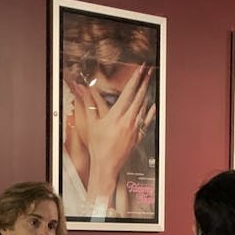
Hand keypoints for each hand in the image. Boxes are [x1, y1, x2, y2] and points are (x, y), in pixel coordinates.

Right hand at [65, 67, 154, 205]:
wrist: (106, 165)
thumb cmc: (97, 147)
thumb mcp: (91, 124)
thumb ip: (88, 103)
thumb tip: (81, 89)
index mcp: (116, 116)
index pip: (128, 92)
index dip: (135, 79)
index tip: (140, 69)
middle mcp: (128, 121)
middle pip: (139, 97)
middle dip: (145, 82)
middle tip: (149, 71)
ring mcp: (135, 129)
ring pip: (143, 108)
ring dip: (146, 95)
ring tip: (149, 84)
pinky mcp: (138, 137)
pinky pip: (146, 122)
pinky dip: (150, 113)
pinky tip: (153, 106)